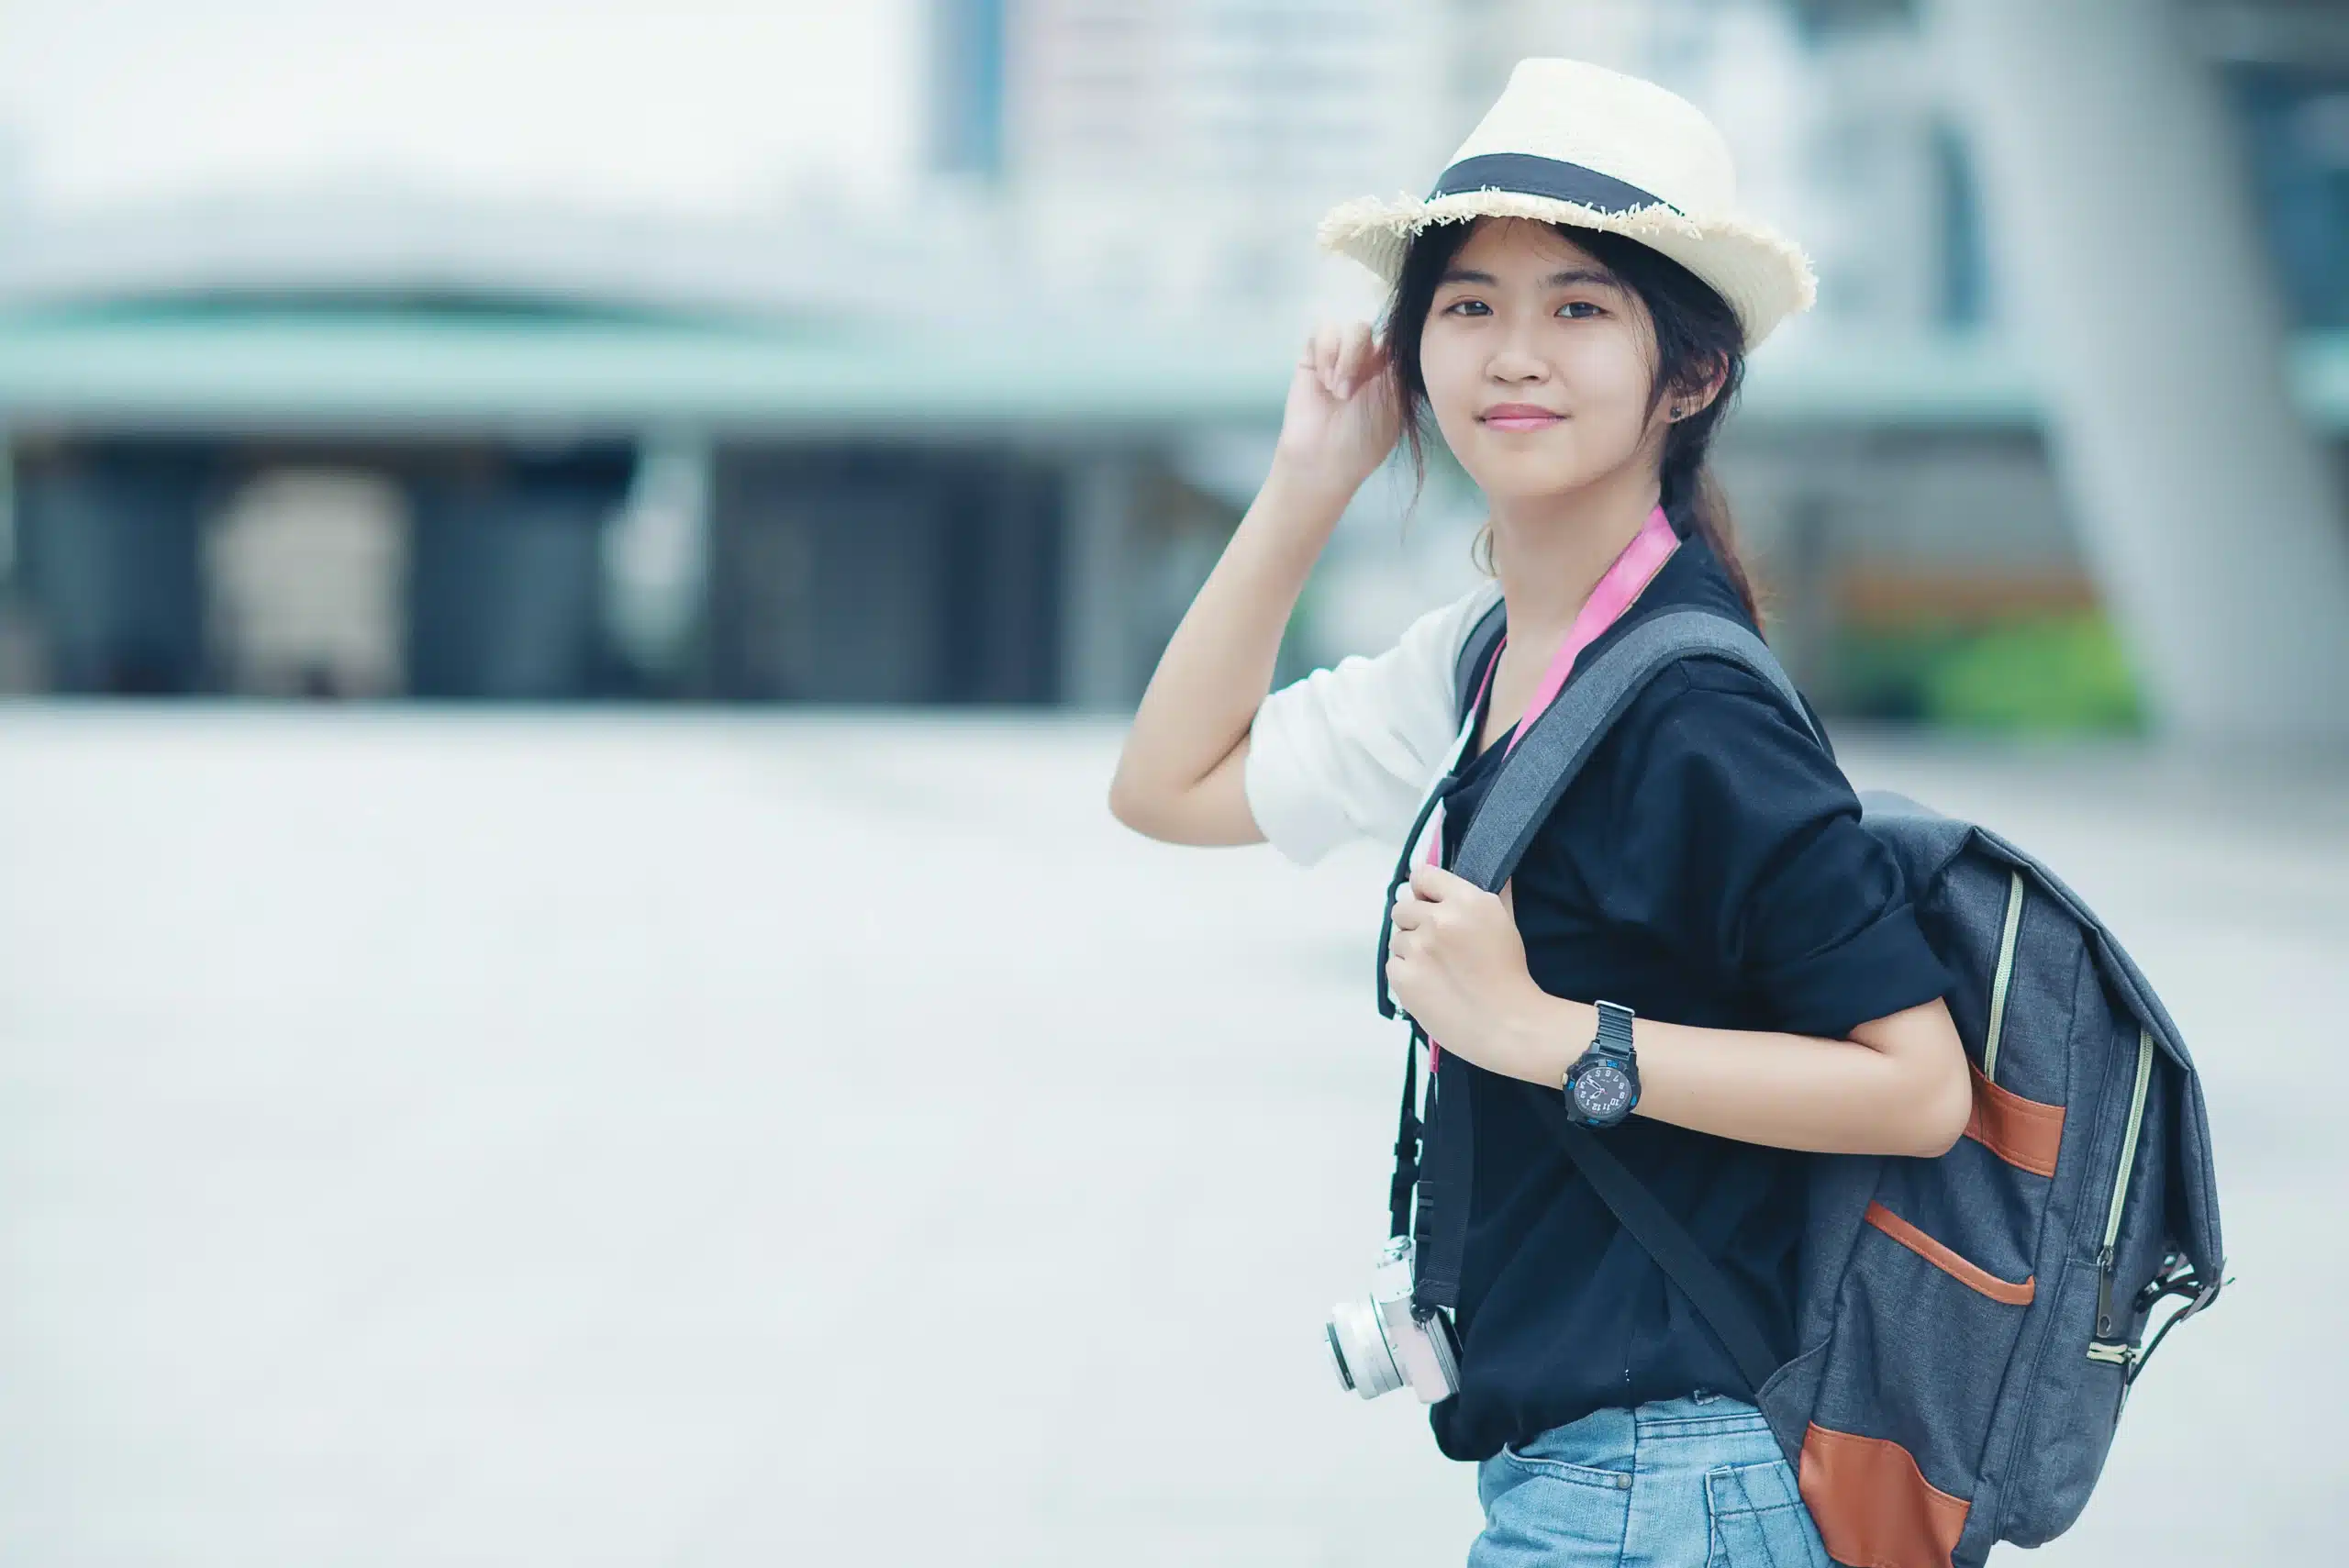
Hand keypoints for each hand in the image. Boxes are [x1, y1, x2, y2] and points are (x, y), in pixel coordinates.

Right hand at [1272, 321, 1401, 502]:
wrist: (1323, 460)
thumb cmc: (1363, 441)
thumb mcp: (1395, 406)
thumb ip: (1401, 370)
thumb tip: (1406, 340)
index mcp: (1391, 370)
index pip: (1398, 337)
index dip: (1395, 343)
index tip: (1385, 371)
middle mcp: (1367, 359)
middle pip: (1375, 329)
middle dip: (1362, 358)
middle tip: (1350, 394)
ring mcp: (1340, 355)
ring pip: (1351, 327)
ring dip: (1345, 358)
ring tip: (1337, 392)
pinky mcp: (1312, 355)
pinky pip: (1324, 329)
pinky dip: (1326, 352)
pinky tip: (1324, 380)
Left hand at [1386, 866, 1549, 1076]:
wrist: (1508, 1025)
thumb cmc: (1511, 974)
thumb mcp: (1505, 923)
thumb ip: (1491, 894)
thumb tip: (1485, 874)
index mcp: (1466, 901)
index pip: (1423, 875)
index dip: (1424, 890)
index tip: (1429, 902)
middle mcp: (1437, 919)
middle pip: (1402, 907)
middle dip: (1416, 922)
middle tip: (1438, 944)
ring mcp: (1417, 948)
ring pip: (1397, 938)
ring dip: (1412, 949)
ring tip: (1438, 970)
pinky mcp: (1403, 977)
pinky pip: (1393, 964)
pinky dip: (1406, 972)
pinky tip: (1430, 984)